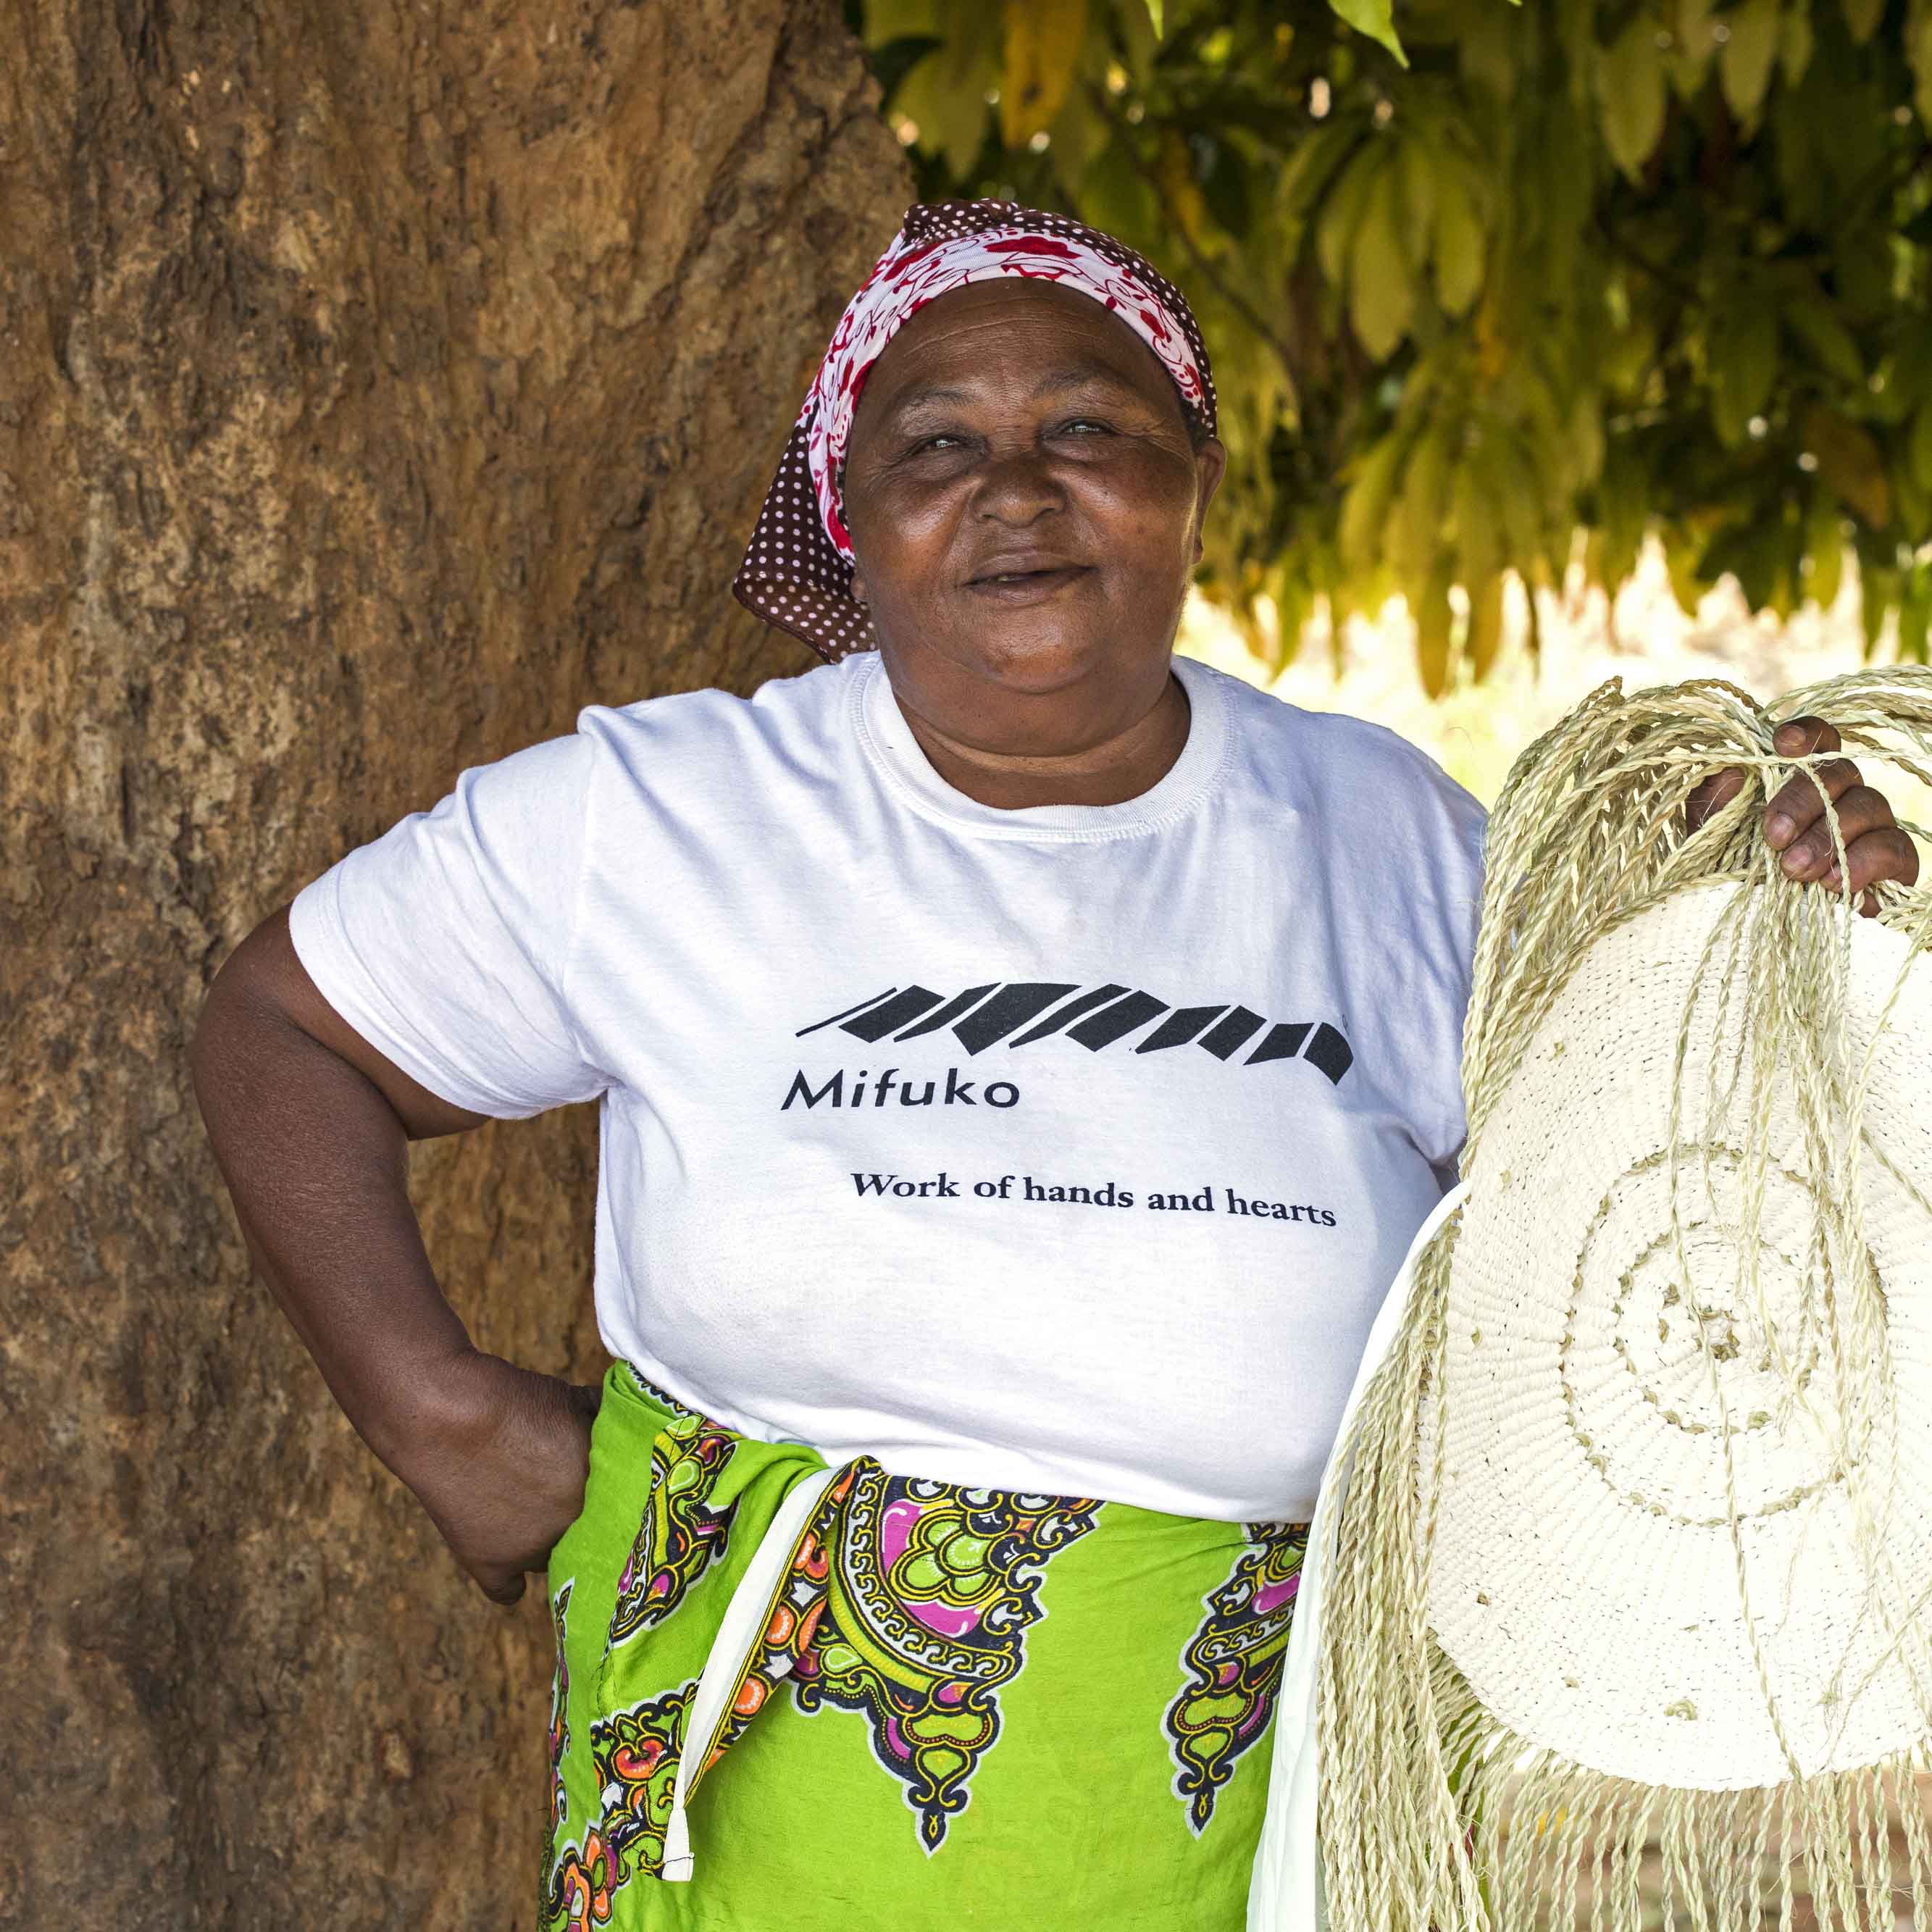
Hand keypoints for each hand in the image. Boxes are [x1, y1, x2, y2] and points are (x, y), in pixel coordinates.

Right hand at [389, 1349, 601, 1605]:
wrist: (447, 1415)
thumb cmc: (514, 1402)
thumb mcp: (576, 1402)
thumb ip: (606, 1424)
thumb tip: (627, 1427)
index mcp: (602, 1489)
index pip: (622, 1509)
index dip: (611, 1497)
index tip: (601, 1489)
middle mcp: (574, 1527)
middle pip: (589, 1533)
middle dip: (581, 1516)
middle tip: (565, 1496)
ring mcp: (531, 1551)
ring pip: (554, 1558)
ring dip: (550, 1543)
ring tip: (534, 1515)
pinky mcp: (489, 1564)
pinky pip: (508, 1591)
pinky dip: (510, 1584)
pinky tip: (515, 1577)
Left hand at [1685, 715, 1919, 914]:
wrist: (1763, 927)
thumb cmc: (1738, 871)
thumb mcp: (1714, 836)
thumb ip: (1717, 800)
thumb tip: (1729, 771)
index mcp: (1802, 779)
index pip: (1819, 740)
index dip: (1807, 734)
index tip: (1783, 744)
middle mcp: (1843, 793)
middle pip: (1839, 772)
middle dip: (1803, 802)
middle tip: (1774, 838)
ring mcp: (1873, 824)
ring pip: (1868, 805)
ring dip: (1827, 837)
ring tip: (1794, 870)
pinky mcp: (1895, 859)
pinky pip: (1891, 847)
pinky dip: (1860, 862)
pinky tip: (1831, 884)